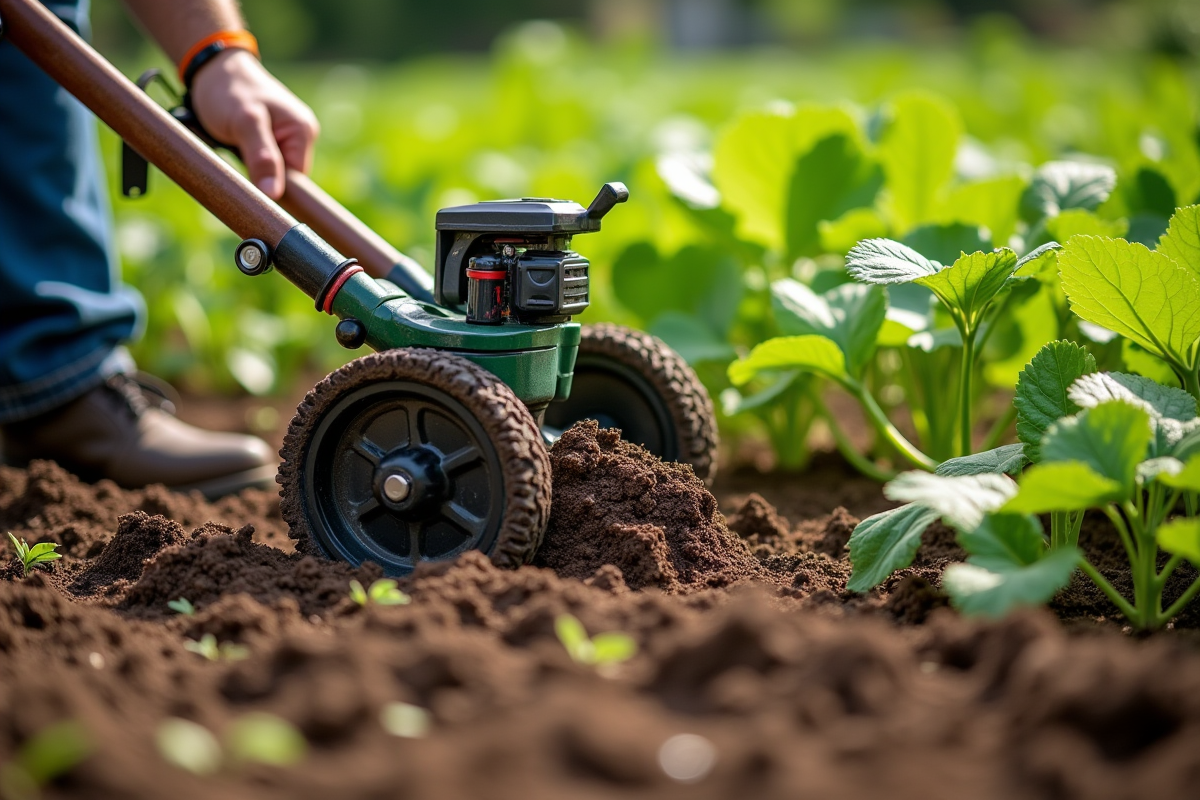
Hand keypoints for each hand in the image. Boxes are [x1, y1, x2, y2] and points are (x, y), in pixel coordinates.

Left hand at [189, 49, 319, 198]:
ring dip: (251, 169)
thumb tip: (274, 194)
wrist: (212, 68)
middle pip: (285, 178)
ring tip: (233, 151)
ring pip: (271, 173)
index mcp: (302, 131)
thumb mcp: (245, 122)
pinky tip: (235, 149)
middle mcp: (299, 136)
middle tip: (236, 162)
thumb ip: (262, 157)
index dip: (275, 187)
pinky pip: (262, 164)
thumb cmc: (228, 89)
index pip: (297, 180)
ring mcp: (284, 139)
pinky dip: (247, 163)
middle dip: (261, 177)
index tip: (251, 186)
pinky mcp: (268, 141)